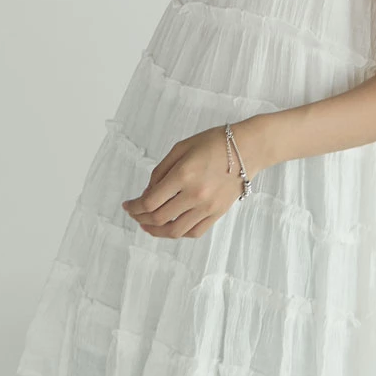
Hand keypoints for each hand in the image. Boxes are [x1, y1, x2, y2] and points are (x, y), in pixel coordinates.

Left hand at [122, 124, 250, 239]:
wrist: (248, 148)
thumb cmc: (215, 142)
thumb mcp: (181, 147)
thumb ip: (161, 170)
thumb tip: (148, 192)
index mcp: (183, 175)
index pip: (150, 202)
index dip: (134, 207)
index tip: (127, 205)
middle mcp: (195, 195)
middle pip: (159, 218)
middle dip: (141, 219)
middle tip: (134, 214)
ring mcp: (207, 207)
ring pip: (175, 231)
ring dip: (156, 231)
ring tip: (148, 225)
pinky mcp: (217, 213)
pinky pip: (193, 232)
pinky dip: (178, 233)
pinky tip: (170, 227)